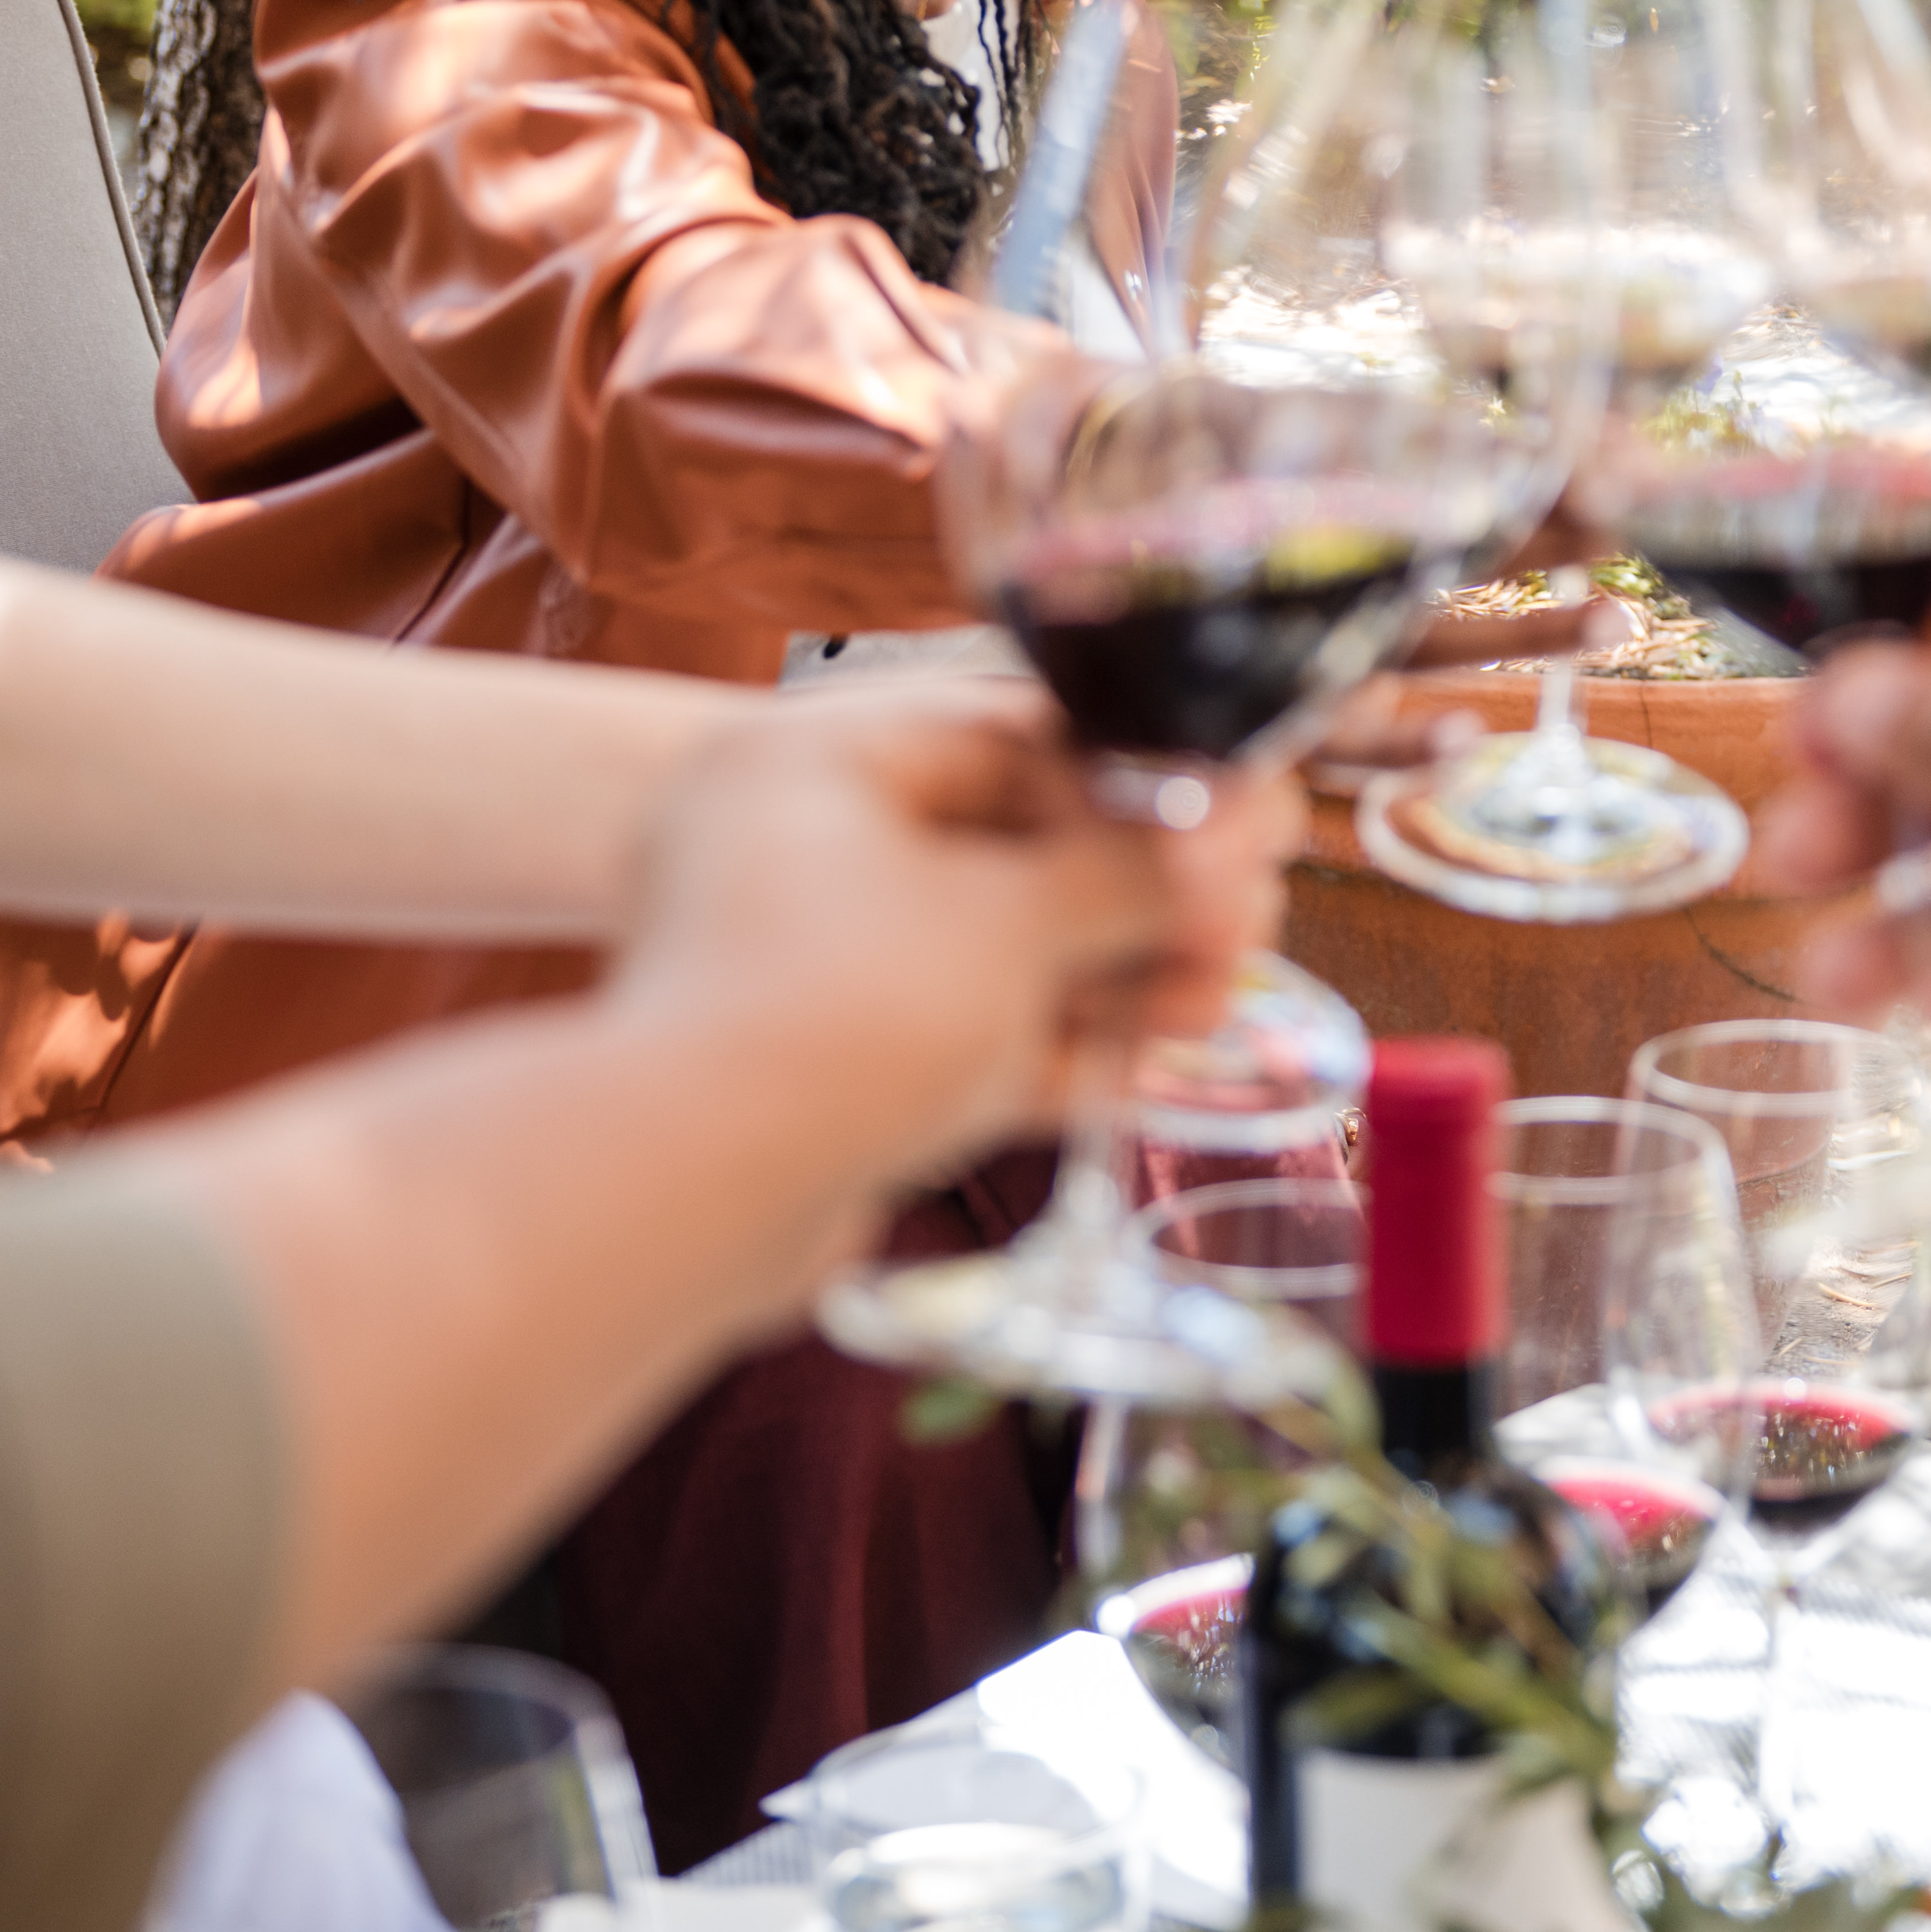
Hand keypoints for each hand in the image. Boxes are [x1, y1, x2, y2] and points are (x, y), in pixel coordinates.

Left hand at [608, 687, 1284, 1177]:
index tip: (1241, 813)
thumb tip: (1224, 846)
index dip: (1141, 777)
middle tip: (1248, 918)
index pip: (1009, 734)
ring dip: (1113, 972)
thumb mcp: (1012, 920)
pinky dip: (1051, 1042)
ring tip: (1216, 999)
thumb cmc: (837, 1014)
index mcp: (811, 763)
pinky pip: (957, 1030)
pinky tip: (1150, 1060)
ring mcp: (803, 961)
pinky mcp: (822, 1065)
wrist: (683, 1197)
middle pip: (1011, 847)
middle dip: (1141, 891)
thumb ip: (1129, 872)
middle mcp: (795, 847)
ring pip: (993, 948)